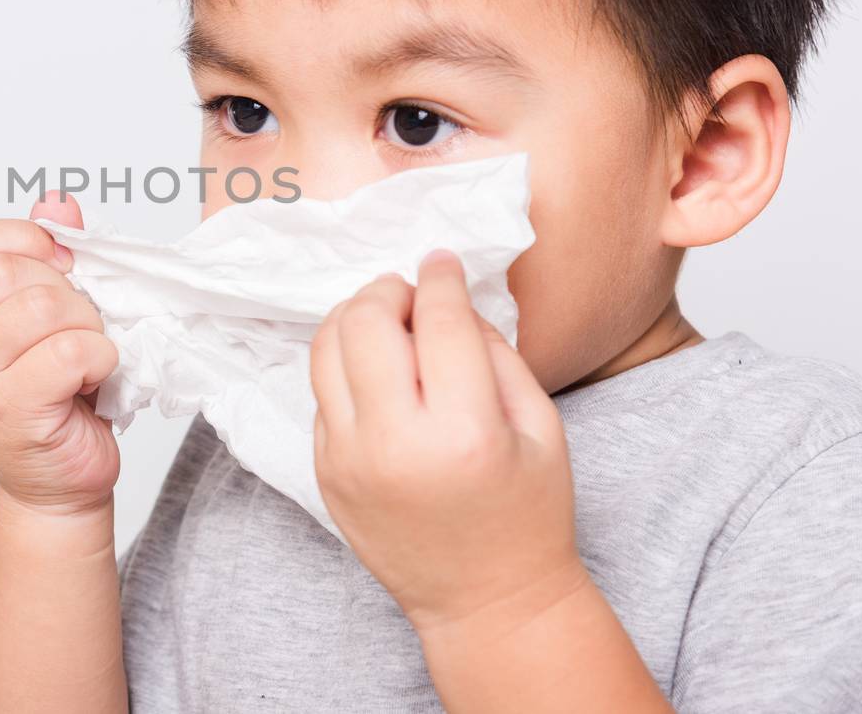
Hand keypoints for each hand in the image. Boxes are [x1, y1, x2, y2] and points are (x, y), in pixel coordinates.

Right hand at [0, 191, 120, 516]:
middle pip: (7, 271)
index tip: (63, 265)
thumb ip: (48, 258)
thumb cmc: (57, 399)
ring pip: (41, 306)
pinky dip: (98, 359)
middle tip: (80, 324)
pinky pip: (68, 352)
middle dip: (66, 290)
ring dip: (86, 326)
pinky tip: (90, 381)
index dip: (26, 239)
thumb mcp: (53, 318)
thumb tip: (57, 202)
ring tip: (85, 354)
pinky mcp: (6, 409)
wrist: (56, 486)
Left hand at [309, 249, 586, 637]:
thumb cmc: (527, 514)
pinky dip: (344, 366)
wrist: (487, 602)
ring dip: (354, 318)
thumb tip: (448, 298)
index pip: (438, 321)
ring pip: (325, 350)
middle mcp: (394, 443)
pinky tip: (377, 372)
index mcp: (463, 431)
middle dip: (387, 290)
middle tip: (410, 293)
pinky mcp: (323, 471)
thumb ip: (494, 353)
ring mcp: (347, 458)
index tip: (441, 261)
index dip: (440, 278)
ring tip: (387, 321)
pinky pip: (321, 393)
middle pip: (365, 323)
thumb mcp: (541, 427)